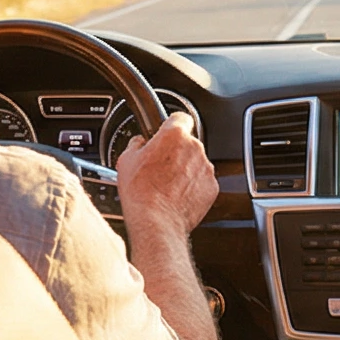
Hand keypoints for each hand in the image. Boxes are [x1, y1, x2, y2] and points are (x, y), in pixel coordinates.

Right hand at [114, 113, 218, 248]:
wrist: (156, 222)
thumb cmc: (140, 192)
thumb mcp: (126, 160)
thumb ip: (137, 144)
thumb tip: (139, 142)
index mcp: (174, 135)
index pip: (180, 117)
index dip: (172, 125)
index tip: (168, 132)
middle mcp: (194, 148)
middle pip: (188, 142)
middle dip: (176, 152)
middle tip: (160, 167)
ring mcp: (206, 168)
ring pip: (196, 162)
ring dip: (186, 169)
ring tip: (167, 185)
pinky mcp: (212, 187)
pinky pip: (202, 181)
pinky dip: (193, 186)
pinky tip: (177, 195)